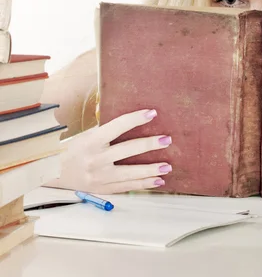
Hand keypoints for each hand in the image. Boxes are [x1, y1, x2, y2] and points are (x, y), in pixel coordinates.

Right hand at [45, 109, 172, 193]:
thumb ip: (106, 129)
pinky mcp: (102, 189)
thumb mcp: (86, 135)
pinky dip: (143, 184)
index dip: (136, 118)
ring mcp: (99, 177)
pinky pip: (126, 187)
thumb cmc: (73, 150)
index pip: (117, 126)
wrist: (53, 174)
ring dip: (151, 170)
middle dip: (150, 144)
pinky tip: (157, 181)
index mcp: (91, 141)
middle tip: (167, 139)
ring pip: (130, 173)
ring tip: (167, 167)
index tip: (152, 113)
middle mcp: (96, 159)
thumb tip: (126, 114)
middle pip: (128, 150)